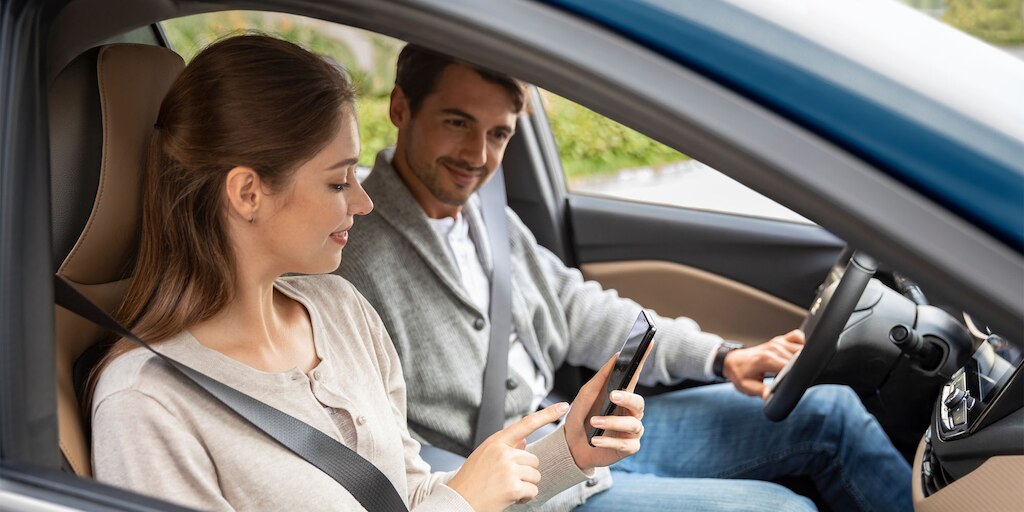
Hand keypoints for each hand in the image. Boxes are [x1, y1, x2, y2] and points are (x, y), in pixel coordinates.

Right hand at [447, 402, 569, 511]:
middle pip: (534, 459)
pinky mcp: (513, 487)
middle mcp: (503, 452)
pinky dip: (525, 498)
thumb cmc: (470, 481)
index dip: (547, 414)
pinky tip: (510, 498)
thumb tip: (525, 441)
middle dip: (526, 473)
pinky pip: (533, 491)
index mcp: (496, 442)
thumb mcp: (484, 457)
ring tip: (506, 489)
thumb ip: (506, 448)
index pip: (526, 424)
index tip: (563, 406)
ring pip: (535, 475)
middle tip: (507, 481)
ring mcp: (508, 469)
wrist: (457, 502)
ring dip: (525, 486)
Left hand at [563, 355, 645, 470]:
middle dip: (626, 399)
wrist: (571, 444)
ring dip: (612, 422)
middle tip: (612, 396)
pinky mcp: (629, 448)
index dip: (643, 359)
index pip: (636, 375)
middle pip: (639, 403)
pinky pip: (624, 444)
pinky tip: (596, 440)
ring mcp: (632, 431)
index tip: (647, 342)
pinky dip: (608, 441)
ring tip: (594, 422)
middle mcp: (631, 412)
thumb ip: (602, 376)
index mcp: (622, 396)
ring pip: (632, 424)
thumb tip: (617, 355)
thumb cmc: (581, 416)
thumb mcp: (587, 394)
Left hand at [723, 329, 804, 398]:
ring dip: (803, 358)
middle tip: (799, 379)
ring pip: (801, 348)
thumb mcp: (747, 386)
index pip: (791, 366)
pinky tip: (799, 354)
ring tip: (799, 369)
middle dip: (802, 369)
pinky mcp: (780, 339)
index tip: (799, 382)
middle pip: (799, 358)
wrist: (734, 361)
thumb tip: (769, 397)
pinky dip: (802, 344)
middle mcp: (774, 348)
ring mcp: (778, 342)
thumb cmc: (740, 374)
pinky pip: (798, 336)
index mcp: (766, 359)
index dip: (797, 375)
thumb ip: (760, 391)